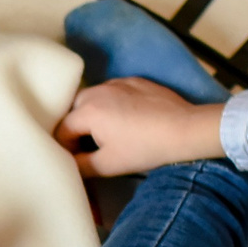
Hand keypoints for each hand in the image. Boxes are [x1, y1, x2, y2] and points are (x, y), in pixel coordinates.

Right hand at [52, 78, 227, 176]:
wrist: (185, 129)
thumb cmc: (145, 149)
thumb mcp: (108, 165)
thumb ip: (80, 165)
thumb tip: (67, 164)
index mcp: (87, 111)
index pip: (62, 130)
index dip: (66, 147)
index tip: (77, 159)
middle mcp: (97, 91)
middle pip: (74, 110)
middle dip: (77, 127)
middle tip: (90, 146)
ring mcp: (117, 82)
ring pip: (93, 98)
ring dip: (94, 113)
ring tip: (109, 131)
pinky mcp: (135, 80)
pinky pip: (113, 91)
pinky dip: (112, 103)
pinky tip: (127, 118)